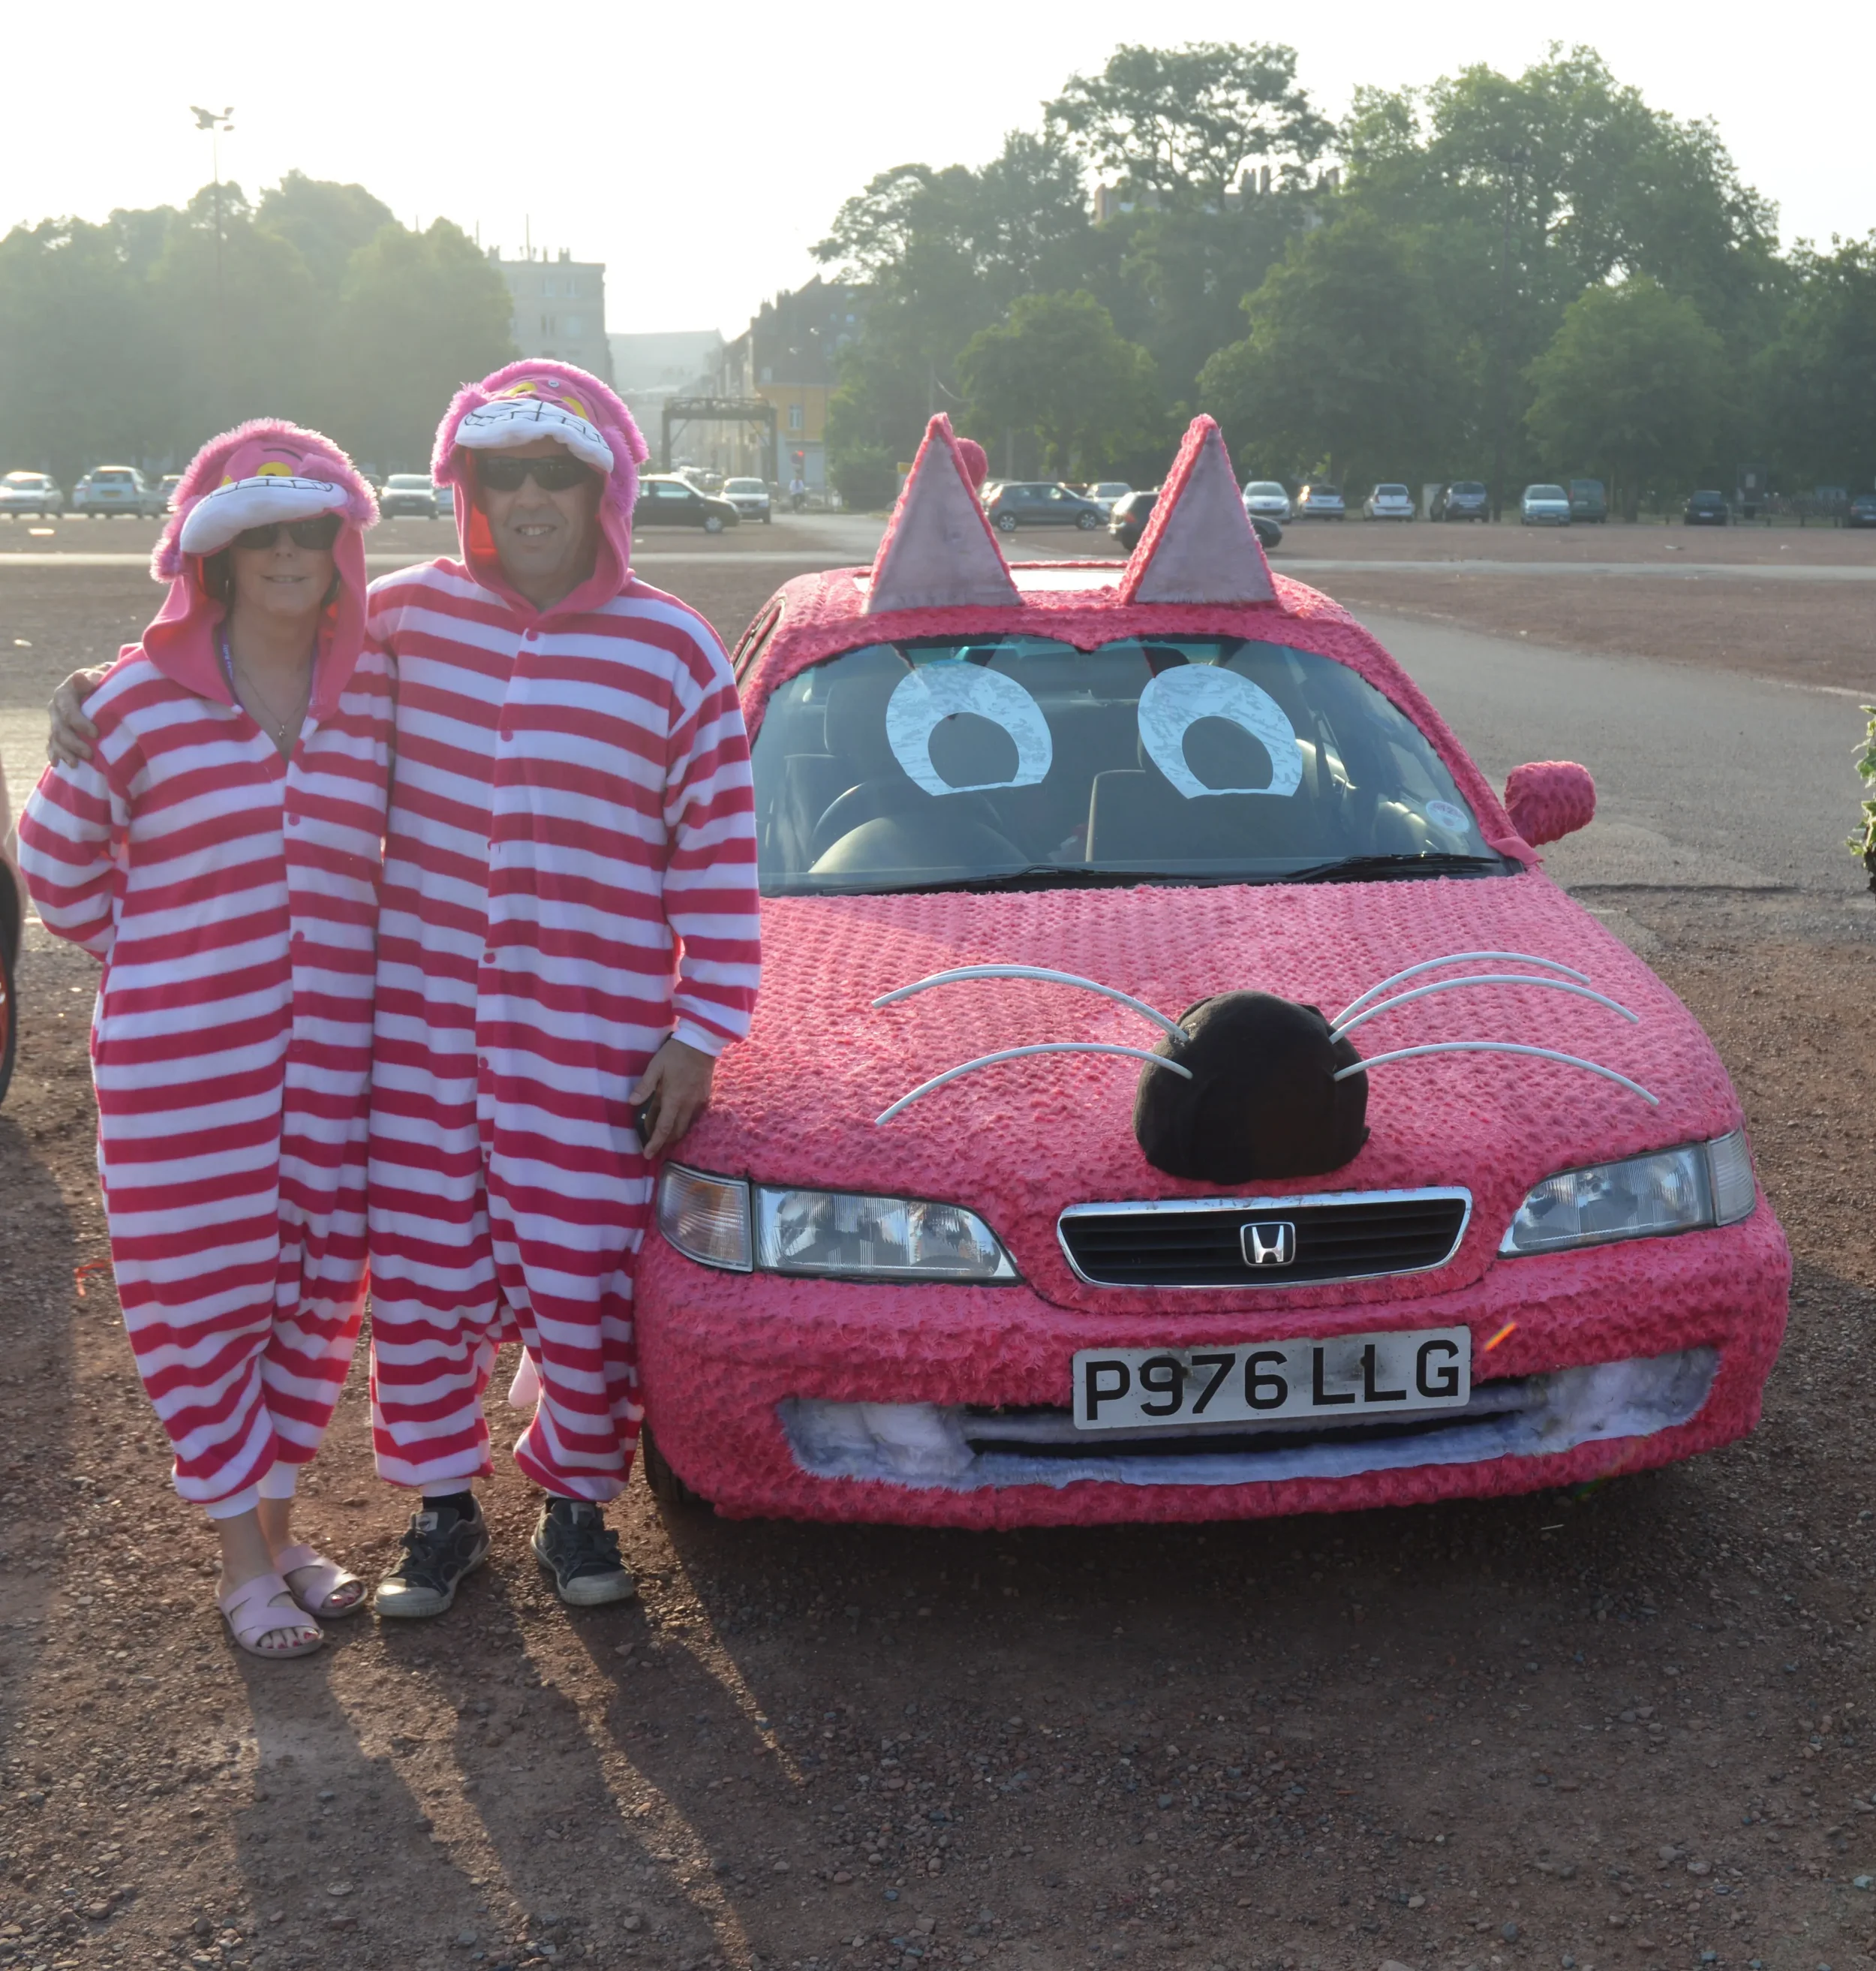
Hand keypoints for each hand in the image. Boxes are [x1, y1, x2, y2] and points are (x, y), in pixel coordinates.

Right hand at [48, 667, 107, 767]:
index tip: (96, 734)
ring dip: (64, 753)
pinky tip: (59, 765)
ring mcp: (55, 721)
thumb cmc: (106, 682)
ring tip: (76, 764)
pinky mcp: (57, 732)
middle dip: (74, 743)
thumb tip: (83, 678)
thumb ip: (94, 677)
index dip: (80, 723)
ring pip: (55, 739)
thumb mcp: (103, 675)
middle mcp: (56, 707)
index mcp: (65, 693)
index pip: (68, 710)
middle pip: (60, 728)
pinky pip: (52, 745)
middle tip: (90, 755)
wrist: (101, 687)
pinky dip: (55, 755)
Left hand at [629, 1037, 716, 1159]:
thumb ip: (645, 1086)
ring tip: (663, 1131)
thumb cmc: (675, 1053)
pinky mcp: (705, 1097)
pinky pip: (693, 1116)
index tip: (647, 1154)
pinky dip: (683, 1121)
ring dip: (674, 1132)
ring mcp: (699, 1102)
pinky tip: (676, 1115)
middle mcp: (688, 1105)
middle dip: (665, 1141)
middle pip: (676, 1131)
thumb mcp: (655, 1066)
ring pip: (686, 1125)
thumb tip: (631, 1103)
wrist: (702, 1042)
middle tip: (653, 1143)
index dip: (655, 1143)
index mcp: (674, 1098)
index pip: (663, 1128)